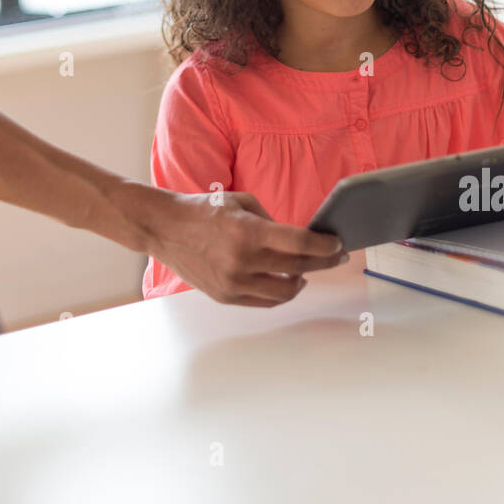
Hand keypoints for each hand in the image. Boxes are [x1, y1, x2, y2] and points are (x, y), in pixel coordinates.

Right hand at [124, 183, 346, 307]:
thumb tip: (300, 239)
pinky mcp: (226, 296)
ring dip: (302, 281)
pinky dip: (280, 293)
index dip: (324, 247)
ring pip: (285, 292)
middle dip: (323, 263)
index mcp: (248, 231)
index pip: (299, 244)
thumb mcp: (241, 202)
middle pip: (297, 269)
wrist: (165, 229)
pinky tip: (286, 282)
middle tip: (336, 258)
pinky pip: (264, 301)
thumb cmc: (204, 210)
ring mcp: (234, 282)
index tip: (338, 245)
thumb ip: (272, 221)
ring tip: (307, 271)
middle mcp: (242, 260)